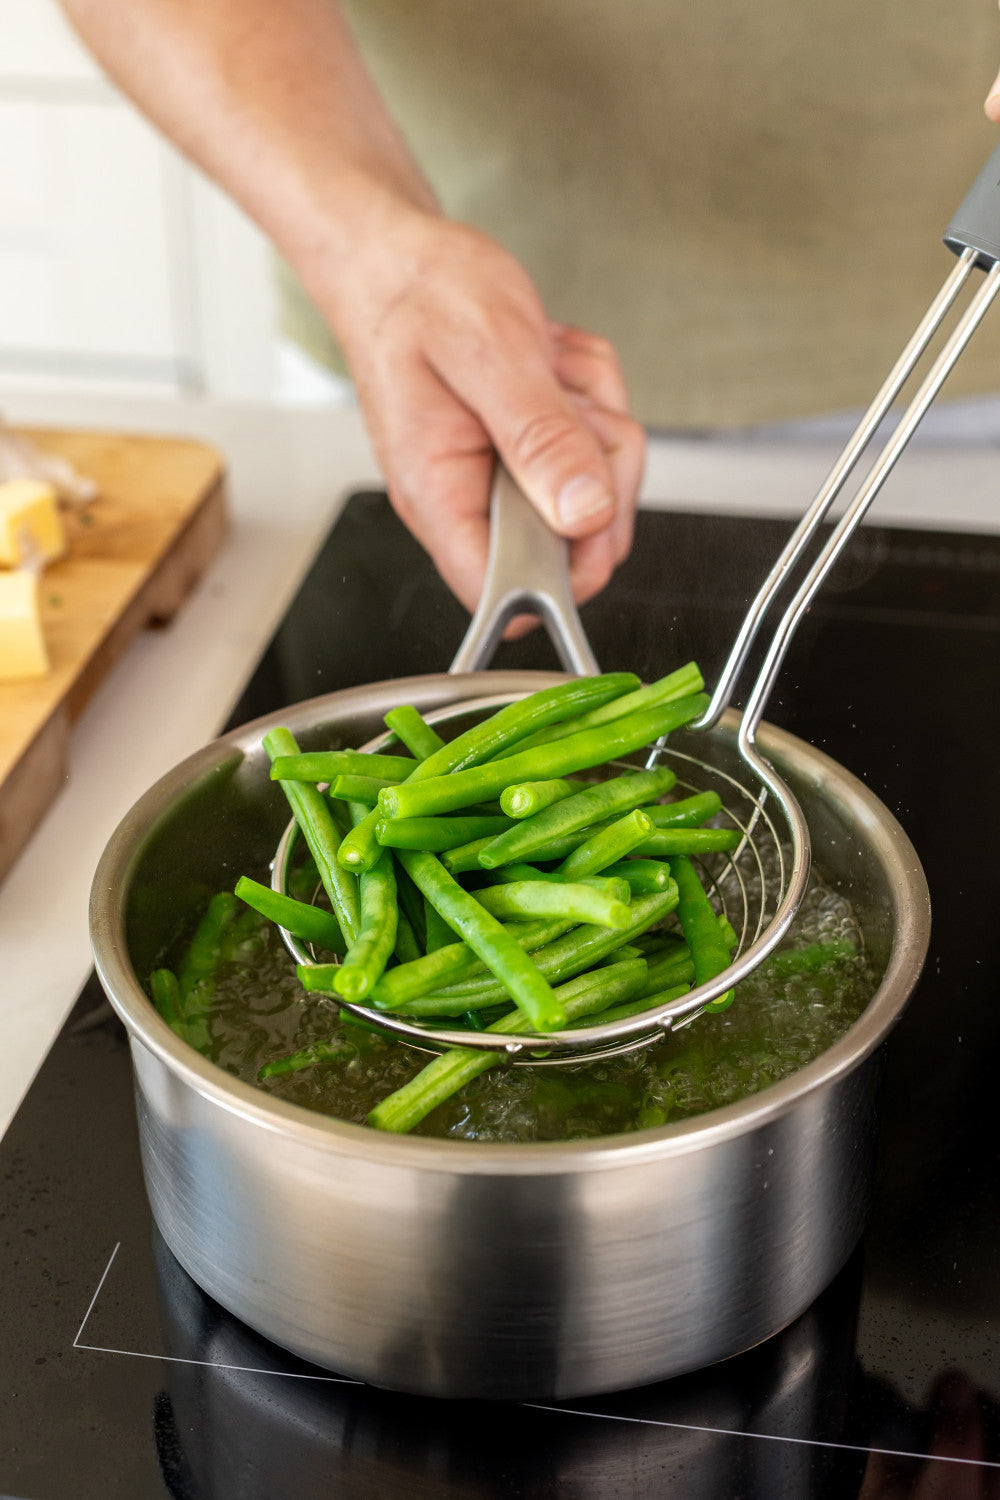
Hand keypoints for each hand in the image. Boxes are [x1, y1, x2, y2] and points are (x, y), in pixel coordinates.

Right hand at [324, 209, 644, 626]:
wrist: (397, 258)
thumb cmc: (419, 296)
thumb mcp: (490, 354)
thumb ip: (539, 437)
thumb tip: (583, 512)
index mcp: (440, 494)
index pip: (502, 593)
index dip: (561, 573)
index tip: (588, 509)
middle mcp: (469, 500)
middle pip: (575, 543)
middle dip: (598, 467)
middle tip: (562, 401)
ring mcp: (501, 480)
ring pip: (598, 488)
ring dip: (593, 417)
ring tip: (545, 368)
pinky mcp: (528, 456)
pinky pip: (597, 445)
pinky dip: (588, 396)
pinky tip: (548, 364)